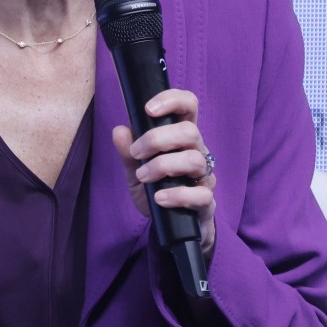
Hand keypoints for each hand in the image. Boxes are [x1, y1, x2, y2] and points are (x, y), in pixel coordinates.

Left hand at [112, 88, 216, 260]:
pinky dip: (178, 195)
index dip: (172, 100)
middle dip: (158, 139)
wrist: (170, 226)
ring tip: (143, 177)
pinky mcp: (206, 202)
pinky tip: (160, 198)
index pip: (188, 106)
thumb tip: (119, 131)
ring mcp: (204, 177)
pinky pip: (201, 195)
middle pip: (190, 131)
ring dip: (163, 166)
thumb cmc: (156, 190)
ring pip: (194, 160)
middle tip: (136, 153)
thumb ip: (128, 153)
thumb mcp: (135, 171)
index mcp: (181, 137)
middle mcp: (197, 152)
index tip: (149, 109)